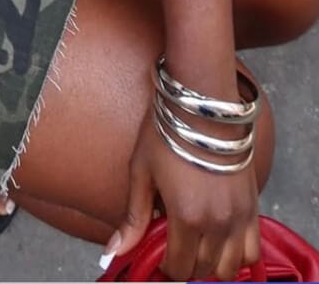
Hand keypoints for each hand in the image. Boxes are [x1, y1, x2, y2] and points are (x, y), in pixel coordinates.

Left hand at [109, 108, 260, 280]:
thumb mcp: (142, 171)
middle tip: (172, 247)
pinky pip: (252, 249)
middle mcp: (217, 221)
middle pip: (203, 270)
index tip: (156, 256)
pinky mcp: (253, 205)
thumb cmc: (167, 129)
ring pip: (230, 268)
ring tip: (196, 244)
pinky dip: (237, 254)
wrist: (201, 100)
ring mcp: (238, 215)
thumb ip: (133, 217)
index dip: (164, 268)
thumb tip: (114, 252)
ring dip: (212, 264)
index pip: (178, 267)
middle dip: (185, 265)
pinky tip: (220, 239)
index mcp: (186, 215)